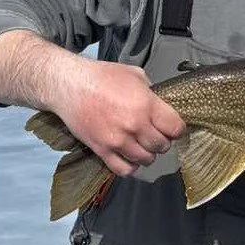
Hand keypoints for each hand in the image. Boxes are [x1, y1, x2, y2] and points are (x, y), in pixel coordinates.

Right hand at [55, 57, 185, 174]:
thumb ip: (151, 92)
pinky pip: (124, 169)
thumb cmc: (100, 76)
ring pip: (146, 160)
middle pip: (162, 146)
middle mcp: (135, 125)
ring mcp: (118, 140)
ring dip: (147, 154)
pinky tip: (129, 158)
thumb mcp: (134, 75)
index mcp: (146, 105)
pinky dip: (130, 167)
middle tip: (155, 136)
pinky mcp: (102, 150)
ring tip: (141, 146)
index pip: (176, 129)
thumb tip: (161, 105)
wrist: (68, 84)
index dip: (177, 130)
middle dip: (162, 142)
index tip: (172, 129)